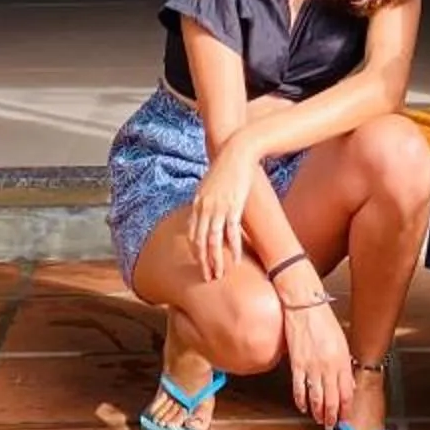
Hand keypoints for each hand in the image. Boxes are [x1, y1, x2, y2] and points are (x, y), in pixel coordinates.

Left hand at [190, 144, 255, 281]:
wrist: (237, 152)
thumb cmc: (225, 167)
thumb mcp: (208, 183)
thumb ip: (204, 199)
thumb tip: (201, 210)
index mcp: (197, 202)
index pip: (191, 233)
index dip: (195, 251)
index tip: (200, 263)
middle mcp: (205, 207)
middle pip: (199, 241)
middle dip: (203, 261)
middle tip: (207, 277)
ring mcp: (218, 208)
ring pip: (213, 241)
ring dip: (215, 261)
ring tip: (218, 275)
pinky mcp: (234, 207)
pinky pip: (230, 233)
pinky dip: (231, 249)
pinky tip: (234, 261)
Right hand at [280, 290, 353, 429]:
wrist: (304, 306)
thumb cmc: (323, 321)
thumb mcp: (341, 342)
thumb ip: (345, 365)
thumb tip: (348, 384)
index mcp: (341, 361)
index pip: (347, 393)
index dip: (346, 409)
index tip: (346, 417)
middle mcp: (328, 367)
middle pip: (332, 400)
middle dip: (332, 416)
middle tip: (331, 425)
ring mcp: (312, 367)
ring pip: (316, 398)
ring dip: (318, 413)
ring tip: (319, 420)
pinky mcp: (297, 364)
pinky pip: (299, 389)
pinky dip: (301, 401)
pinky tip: (303, 407)